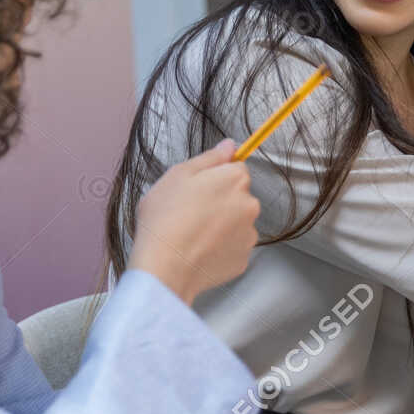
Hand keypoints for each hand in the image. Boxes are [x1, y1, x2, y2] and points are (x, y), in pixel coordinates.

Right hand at [127, 139, 259, 304]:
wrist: (164, 267)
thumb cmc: (165, 220)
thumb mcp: (178, 174)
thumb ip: (210, 157)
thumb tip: (230, 146)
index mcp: (235, 179)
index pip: (235, 168)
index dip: (214, 176)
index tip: (198, 187)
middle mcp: (249, 205)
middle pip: (238, 195)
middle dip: (219, 200)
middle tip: (190, 210)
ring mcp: (249, 234)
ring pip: (236, 222)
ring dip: (221, 225)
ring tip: (192, 233)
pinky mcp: (243, 259)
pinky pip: (233, 247)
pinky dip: (220, 248)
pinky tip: (199, 249)